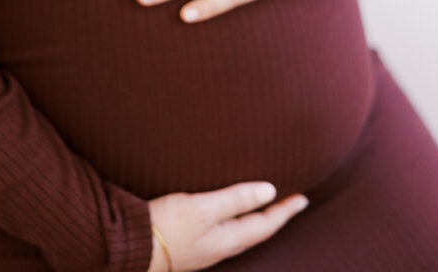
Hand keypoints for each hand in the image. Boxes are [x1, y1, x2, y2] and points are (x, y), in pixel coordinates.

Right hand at [146, 181, 308, 270]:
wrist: (133, 246)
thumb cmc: (167, 227)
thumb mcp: (203, 208)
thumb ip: (235, 198)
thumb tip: (270, 190)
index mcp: (228, 239)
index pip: (265, 225)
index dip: (285, 211)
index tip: (303, 198)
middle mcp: (221, 246)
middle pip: (257, 231)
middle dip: (276, 216)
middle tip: (291, 202)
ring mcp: (206, 247)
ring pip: (242, 233)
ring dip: (257, 218)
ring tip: (266, 206)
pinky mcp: (192, 243)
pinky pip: (226, 231)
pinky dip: (238, 219)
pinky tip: (230, 213)